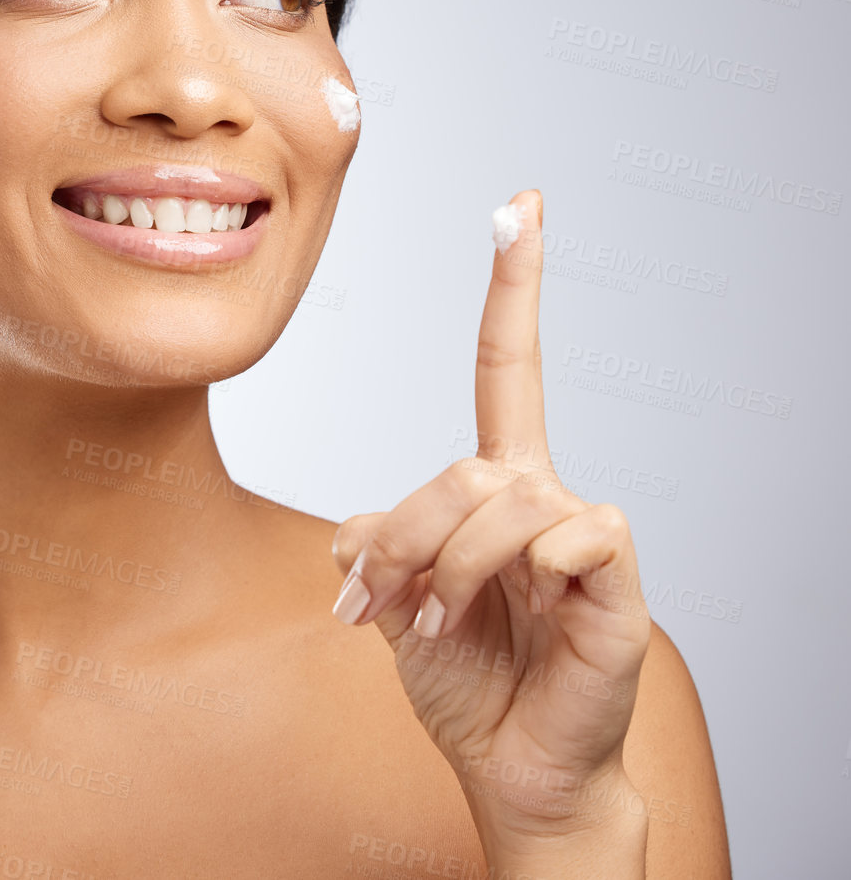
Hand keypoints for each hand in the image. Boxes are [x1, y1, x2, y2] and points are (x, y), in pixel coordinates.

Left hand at [330, 189, 651, 852]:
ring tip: (434, 625)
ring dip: (444, 569)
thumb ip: (375, 545)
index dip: (513, 286)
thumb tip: (352, 528)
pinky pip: (571, 531)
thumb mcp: (393, 601)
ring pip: (496, 499)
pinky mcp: (617, 578)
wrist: (509, 764)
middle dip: (406, 535)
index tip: (520, 204)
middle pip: (460, 463)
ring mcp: (583, 533)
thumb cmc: (463, 679)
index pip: (505, 366)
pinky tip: (522, 603)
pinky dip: (524, 567)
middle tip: (379, 601)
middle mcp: (542, 494)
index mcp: (493, 485)